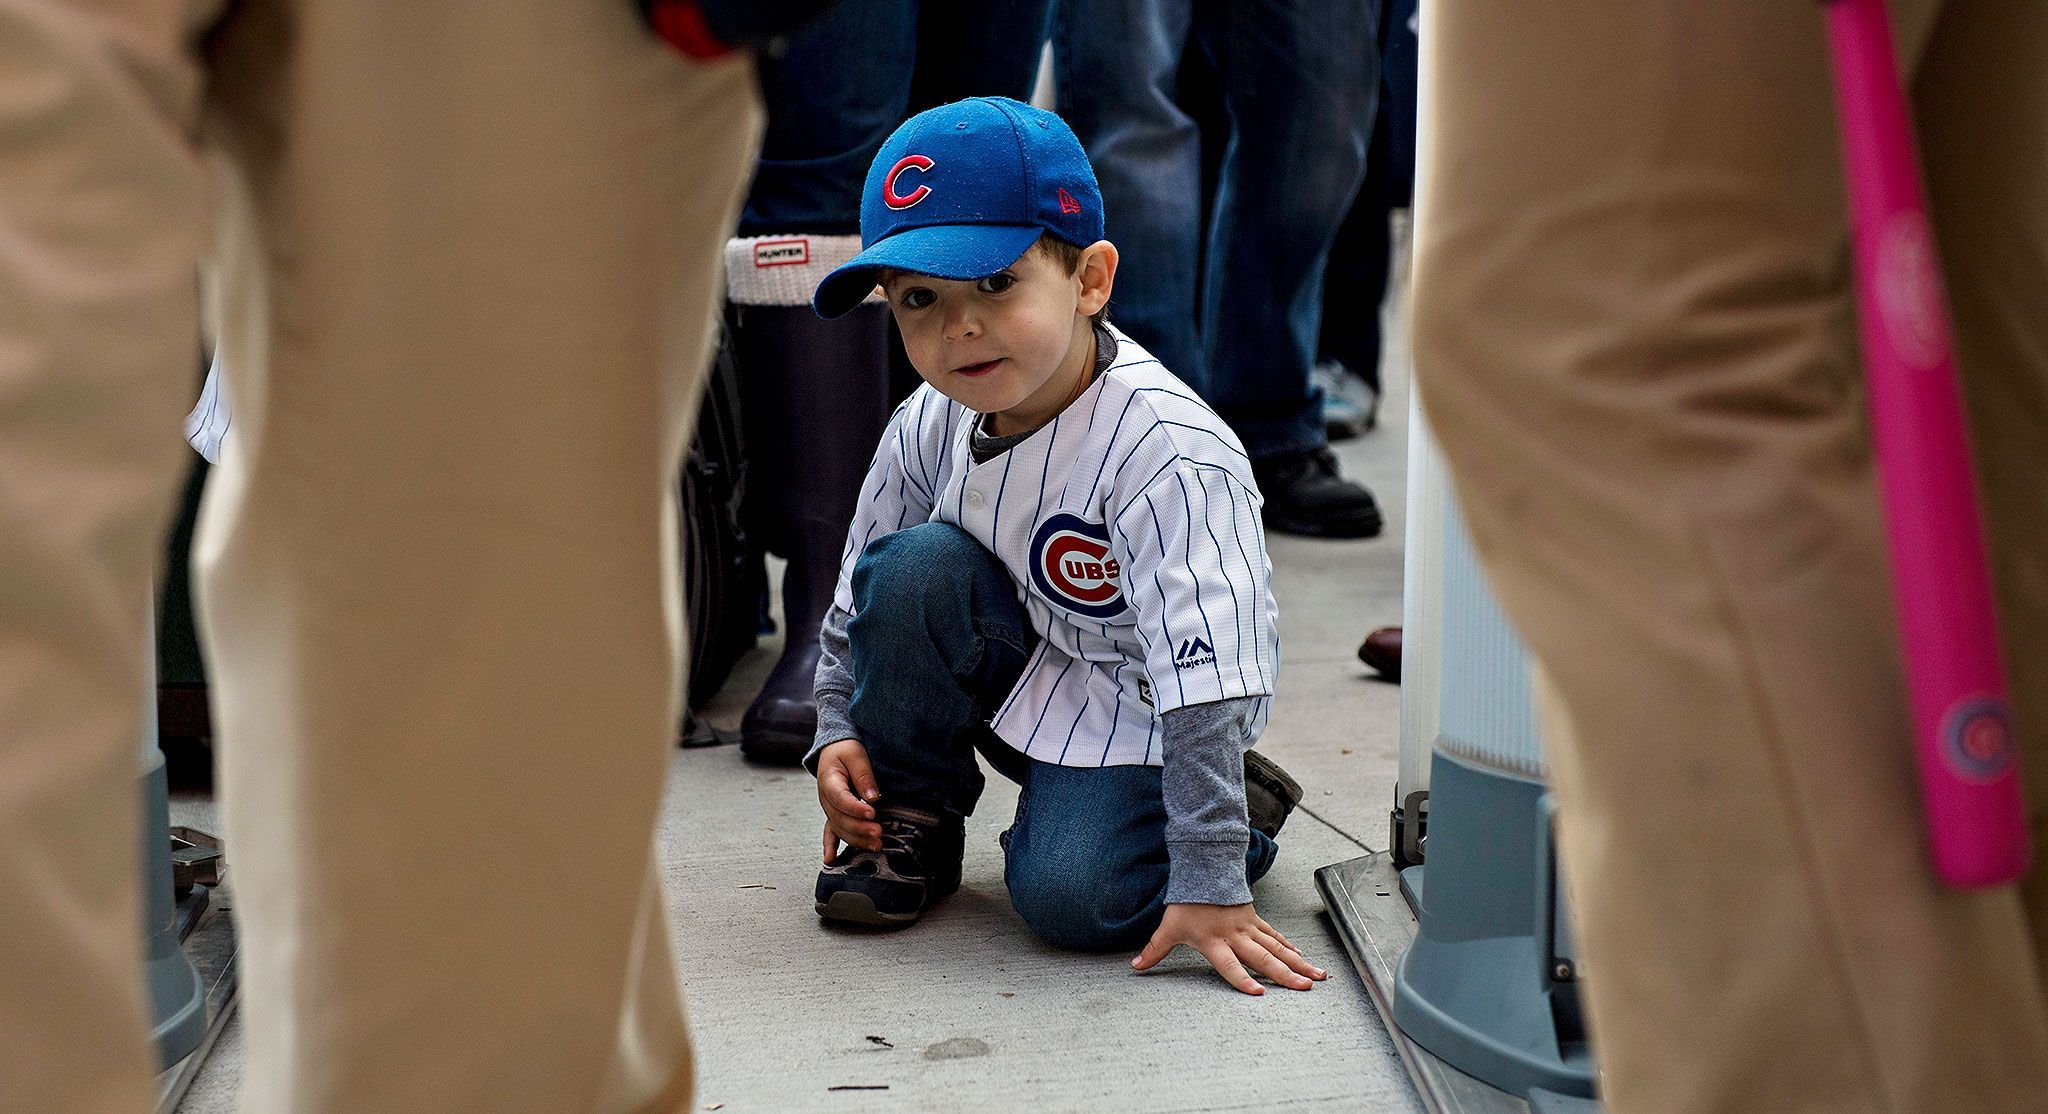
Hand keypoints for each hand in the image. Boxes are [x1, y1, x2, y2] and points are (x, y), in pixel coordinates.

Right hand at [816, 738, 881, 860]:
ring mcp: (829, 808)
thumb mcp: (856, 754)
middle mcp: (826, 798)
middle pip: (840, 818)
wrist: (834, 749)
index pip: (840, 798)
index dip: (856, 808)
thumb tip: (872, 797)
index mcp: (829, 780)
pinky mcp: (834, 813)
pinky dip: (830, 846)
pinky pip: (830, 832)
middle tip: (879, 832)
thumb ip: (863, 775)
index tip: (872, 812)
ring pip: (840, 828)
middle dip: (860, 828)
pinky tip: (831, 860)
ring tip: (876, 844)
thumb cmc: (845, 749)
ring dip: (856, 839)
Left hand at [1131, 903, 1327, 995]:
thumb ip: (1155, 949)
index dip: (1243, 980)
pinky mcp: (1254, 920)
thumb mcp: (1168, 927)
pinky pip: (1275, 936)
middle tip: (1305, 989)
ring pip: (1277, 948)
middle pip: (1264, 958)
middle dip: (1286, 975)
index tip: (1259, 993)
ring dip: (1297, 963)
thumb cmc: (1187, 902)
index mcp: (1215, 942)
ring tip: (1316, 977)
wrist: (1204, 869)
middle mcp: (1235, 936)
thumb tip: (1136, 966)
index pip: (1230, 965)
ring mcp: (1248, 928)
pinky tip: (1303, 959)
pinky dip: (1290, 947)